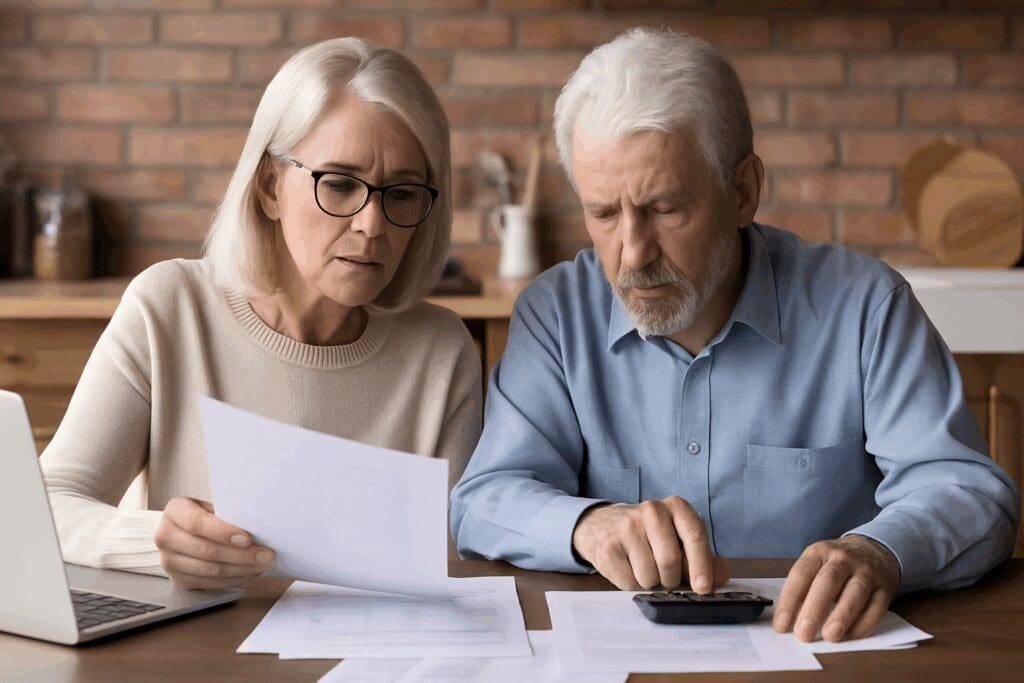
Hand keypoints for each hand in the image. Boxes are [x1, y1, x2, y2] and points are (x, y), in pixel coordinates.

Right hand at [155, 497, 274, 589]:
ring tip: (262, 564)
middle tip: (266, 554)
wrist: (185, 530)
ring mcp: (169, 561)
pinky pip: (210, 583)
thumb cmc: (206, 514)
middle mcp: (165, 536)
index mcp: (174, 511)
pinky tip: (250, 572)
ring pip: (210, 570)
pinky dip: (234, 579)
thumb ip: (228, 512)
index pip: (196, 523)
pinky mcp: (178, 579)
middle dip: (241, 555)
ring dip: (241, 569)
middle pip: (206, 550)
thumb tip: (257, 522)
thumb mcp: (213, 504)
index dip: (223, 532)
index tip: (248, 538)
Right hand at [571, 496, 729, 591]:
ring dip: (651, 584)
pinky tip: (629, 569)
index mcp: (676, 507)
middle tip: (667, 578)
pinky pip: (629, 583)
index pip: (694, 535)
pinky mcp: (609, 547)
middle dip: (671, 580)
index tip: (703, 587)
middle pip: (670, 560)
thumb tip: (722, 574)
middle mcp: (651, 511)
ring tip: (646, 569)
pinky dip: (633, 586)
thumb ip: (703, 557)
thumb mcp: (679, 538)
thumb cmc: (651, 536)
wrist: (602, 525)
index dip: (700, 565)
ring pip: (649, 576)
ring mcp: (627, 527)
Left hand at [773, 534, 900, 642]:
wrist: (874, 549)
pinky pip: (877, 605)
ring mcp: (867, 571)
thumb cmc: (836, 563)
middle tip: (803, 633)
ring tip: (829, 636)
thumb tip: (787, 620)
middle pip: (828, 582)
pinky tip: (852, 635)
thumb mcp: (816, 563)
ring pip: (855, 592)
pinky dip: (865, 623)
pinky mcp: (885, 586)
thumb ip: (803, 587)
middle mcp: (843, 559)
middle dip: (814, 609)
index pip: (801, 574)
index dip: (789, 600)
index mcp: (819, 552)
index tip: (781, 625)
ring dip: (842, 616)